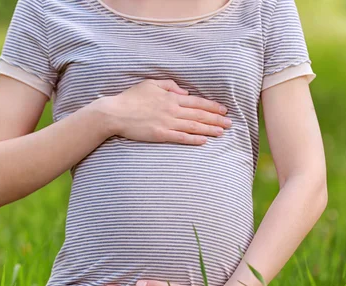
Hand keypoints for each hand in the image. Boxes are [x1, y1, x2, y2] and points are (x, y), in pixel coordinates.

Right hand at [101, 79, 232, 145]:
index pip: (197, 102)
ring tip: (222, 133)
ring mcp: (166, 123)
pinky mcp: (160, 134)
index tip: (224, 110)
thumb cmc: (131, 98)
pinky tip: (204, 141)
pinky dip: (193, 139)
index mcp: (171, 97)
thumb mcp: (150, 84)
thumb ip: (169, 85)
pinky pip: (180, 137)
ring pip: (193, 127)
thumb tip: (185, 92)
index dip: (212, 106)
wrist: (115, 113)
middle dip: (216, 119)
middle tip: (230, 124)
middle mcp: (172, 109)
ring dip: (209, 130)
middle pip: (199, 115)